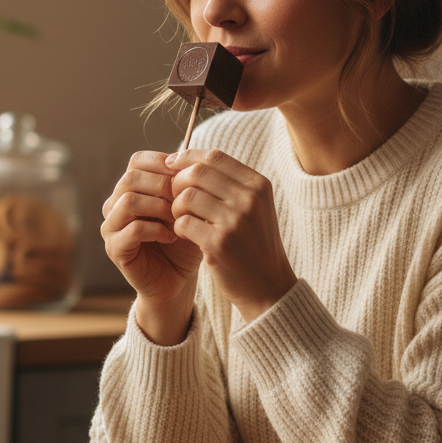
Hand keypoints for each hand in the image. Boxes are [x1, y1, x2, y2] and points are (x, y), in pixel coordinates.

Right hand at [101, 151, 202, 342]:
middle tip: (186, 199)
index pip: (137, 160)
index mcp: (131, 188)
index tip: (188, 176)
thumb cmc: (185, 241)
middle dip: (163, 186)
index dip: (163, 164)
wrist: (178, 280)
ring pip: (128, 200)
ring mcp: (111, 226)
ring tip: (180, 218)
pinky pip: (132, 229)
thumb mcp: (189, 208)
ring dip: (159, 207)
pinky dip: (157, 229)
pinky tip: (174, 236)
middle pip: (131, 177)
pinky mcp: (115, 249)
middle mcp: (115, 204)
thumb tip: (192, 158)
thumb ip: (186, 184)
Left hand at [166, 149, 296, 322]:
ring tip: (181, 218)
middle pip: (197, 173)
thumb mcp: (254, 207)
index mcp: (258, 185)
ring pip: (187, 196)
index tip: (172, 165)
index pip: (214, 156)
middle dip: (177, 181)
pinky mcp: (218, 244)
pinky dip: (177, 227)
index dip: (188, 157)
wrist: (268, 286)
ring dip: (176, 206)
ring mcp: (234, 222)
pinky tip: (184, 234)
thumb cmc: (254, 244)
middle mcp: (249, 200)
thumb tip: (186, 159)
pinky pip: (183, 222)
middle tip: (173, 196)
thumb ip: (229, 183)